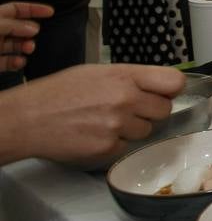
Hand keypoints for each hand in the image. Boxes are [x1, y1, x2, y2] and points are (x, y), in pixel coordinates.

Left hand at [0, 1, 53, 71]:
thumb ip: (13, 26)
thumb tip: (35, 28)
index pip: (16, 9)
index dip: (33, 9)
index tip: (51, 12)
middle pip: (19, 29)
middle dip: (30, 31)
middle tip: (34, 35)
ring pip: (16, 46)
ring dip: (25, 46)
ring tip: (29, 49)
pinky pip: (9, 62)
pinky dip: (16, 62)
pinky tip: (19, 61)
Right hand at [2, 64, 185, 166]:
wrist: (27, 118)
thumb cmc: (58, 92)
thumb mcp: (96, 72)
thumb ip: (131, 78)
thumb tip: (159, 86)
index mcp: (124, 76)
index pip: (173, 82)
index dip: (171, 89)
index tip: (164, 93)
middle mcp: (125, 99)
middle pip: (164, 110)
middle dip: (150, 112)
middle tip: (129, 110)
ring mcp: (118, 125)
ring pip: (146, 130)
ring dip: (133, 129)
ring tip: (106, 122)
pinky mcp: (108, 147)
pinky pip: (127, 146)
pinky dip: (115, 143)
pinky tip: (95, 135)